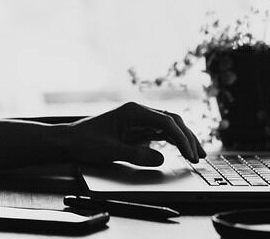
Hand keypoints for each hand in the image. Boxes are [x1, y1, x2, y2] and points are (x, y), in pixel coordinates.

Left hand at [64, 102, 204, 166]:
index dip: (181, 138)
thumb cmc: (85, 142)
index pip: (166, 122)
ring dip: (184, 139)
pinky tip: (182, 151)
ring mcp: (139, 120)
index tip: (190, 154)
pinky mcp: (137, 128)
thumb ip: (136, 154)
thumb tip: (161, 158)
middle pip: (172, 121)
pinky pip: (160, 132)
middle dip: (188, 137)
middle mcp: (138, 112)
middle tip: (200, 156)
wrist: (69, 140)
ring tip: (197, 154)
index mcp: (133, 112)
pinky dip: (173, 141)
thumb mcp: (110, 151)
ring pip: (169, 126)